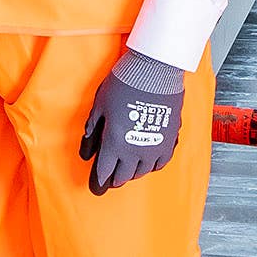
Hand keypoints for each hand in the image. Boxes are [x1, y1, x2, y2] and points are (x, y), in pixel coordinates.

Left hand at [80, 47, 189, 194]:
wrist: (155, 71)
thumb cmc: (124, 84)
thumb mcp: (99, 106)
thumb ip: (92, 132)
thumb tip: (86, 152)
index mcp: (115, 144)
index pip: (104, 173)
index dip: (98, 181)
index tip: (95, 186)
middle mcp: (135, 151)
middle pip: (123, 176)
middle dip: (114, 179)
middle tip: (110, 178)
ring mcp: (154, 147)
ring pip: (141, 172)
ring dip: (132, 172)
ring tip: (127, 168)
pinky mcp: (169, 140)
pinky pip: (160, 163)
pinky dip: (151, 165)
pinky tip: (147, 161)